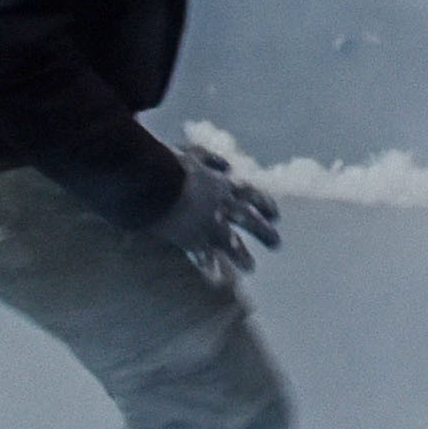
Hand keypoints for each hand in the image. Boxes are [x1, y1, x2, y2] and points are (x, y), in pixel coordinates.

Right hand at [170, 122, 284, 277]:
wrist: (151, 178)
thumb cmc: (168, 161)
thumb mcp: (193, 153)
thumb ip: (211, 159)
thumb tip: (228, 167)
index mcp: (221, 183)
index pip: (250, 195)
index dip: (264, 204)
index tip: (275, 215)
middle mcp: (220, 204)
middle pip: (249, 220)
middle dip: (264, 232)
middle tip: (276, 244)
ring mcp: (207, 223)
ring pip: (232, 243)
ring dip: (242, 256)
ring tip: (250, 267)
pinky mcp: (190, 238)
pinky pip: (203, 256)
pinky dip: (208, 265)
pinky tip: (213, 276)